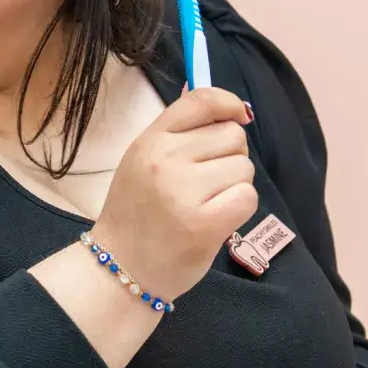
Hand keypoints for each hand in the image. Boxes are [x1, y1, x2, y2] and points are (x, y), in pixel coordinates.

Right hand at [86, 86, 256, 301]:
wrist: (120, 266)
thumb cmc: (137, 213)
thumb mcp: (143, 162)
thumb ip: (179, 135)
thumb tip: (226, 107)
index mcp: (150, 140)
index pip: (201, 101)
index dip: (230, 103)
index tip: (240, 115)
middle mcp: (166, 159)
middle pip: (233, 136)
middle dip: (230, 156)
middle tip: (208, 182)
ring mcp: (184, 191)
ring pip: (244, 167)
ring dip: (235, 185)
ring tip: (208, 203)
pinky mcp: (206, 223)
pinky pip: (248, 197)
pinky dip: (240, 208)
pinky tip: (218, 218)